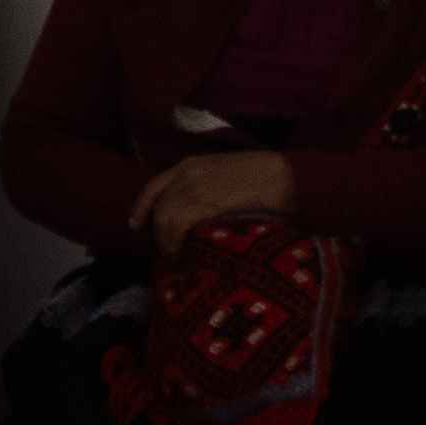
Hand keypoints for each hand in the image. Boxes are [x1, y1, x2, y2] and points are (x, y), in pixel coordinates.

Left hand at [131, 148, 299, 246]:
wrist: (289, 178)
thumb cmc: (267, 180)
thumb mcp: (230, 176)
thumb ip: (211, 189)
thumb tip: (200, 214)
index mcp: (193, 165)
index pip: (154, 186)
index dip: (142, 207)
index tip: (136, 224)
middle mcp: (187, 175)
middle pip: (158, 208)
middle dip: (160, 234)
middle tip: (171, 254)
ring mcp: (193, 189)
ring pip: (164, 221)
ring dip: (169, 243)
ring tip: (182, 260)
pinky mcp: (202, 204)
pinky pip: (176, 228)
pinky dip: (177, 245)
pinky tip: (187, 257)